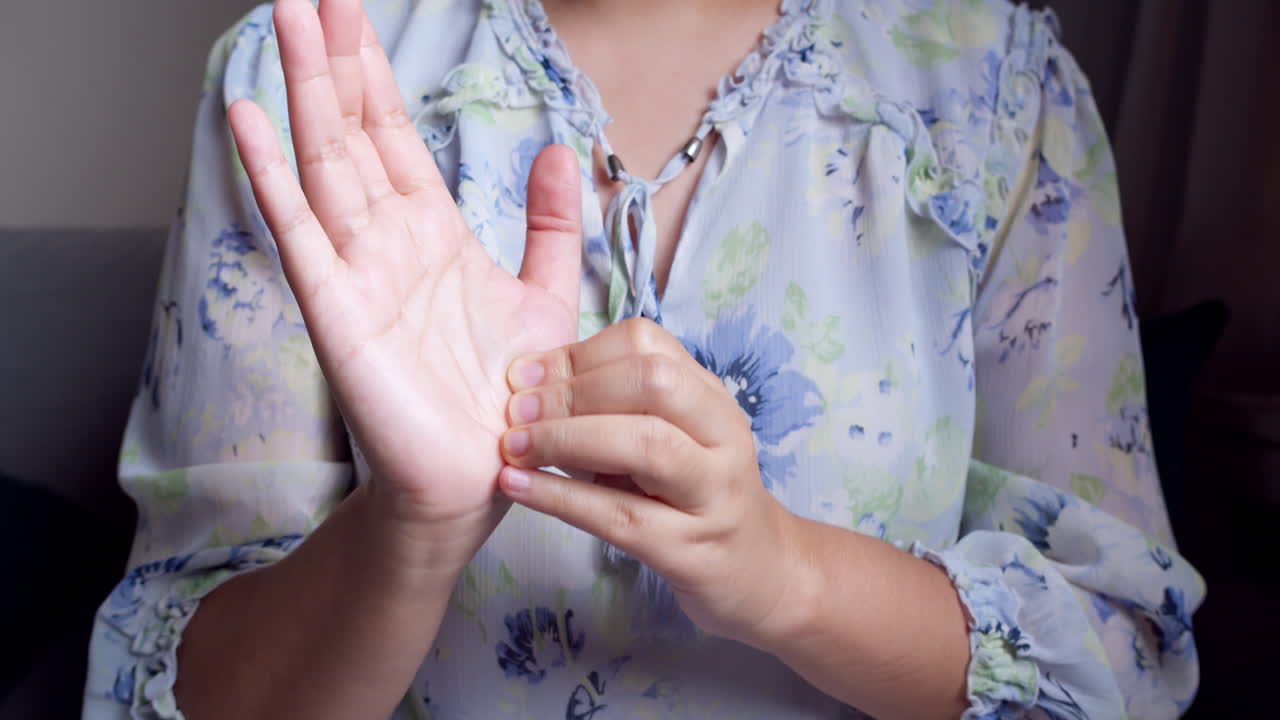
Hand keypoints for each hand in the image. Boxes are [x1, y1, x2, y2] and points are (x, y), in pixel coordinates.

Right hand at [228, 0, 581, 572]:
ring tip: (284, 22)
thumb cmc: (512, 395)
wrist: (491, 475)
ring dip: (304, 92)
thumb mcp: (548, 294)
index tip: (357, 14)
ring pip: (324, 163)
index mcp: (432, 233)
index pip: (394, 137)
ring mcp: (357, 271)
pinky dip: (271, 175)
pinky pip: (299, 231)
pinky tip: (248, 119)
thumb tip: (558, 145)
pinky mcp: (338, 310)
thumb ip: (551, 222)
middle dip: (334, 62)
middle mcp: (388, 242)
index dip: (375, 75)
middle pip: (352, 134)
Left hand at [494, 318, 804, 645]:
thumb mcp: (672, 439)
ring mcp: (713, 495)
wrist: (762, 575)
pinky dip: (562, 497)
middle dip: (574, 390)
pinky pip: (621, 517)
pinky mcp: (691, 550)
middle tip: (515, 409)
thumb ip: (618, 408)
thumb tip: (532, 384)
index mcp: (711, 398)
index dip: (579, 353)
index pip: (648, 345)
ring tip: (514, 446)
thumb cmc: (695, 498)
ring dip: (567, 438)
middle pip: (653, 384)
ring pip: (645, 445)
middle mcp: (722, 437)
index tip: (525, 374)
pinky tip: (519, 488)